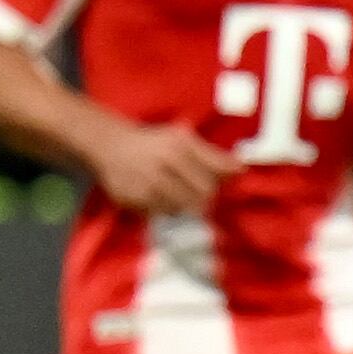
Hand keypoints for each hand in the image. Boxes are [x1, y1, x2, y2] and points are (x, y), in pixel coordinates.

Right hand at [85, 111, 230, 216]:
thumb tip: (242, 170)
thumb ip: (214, 155)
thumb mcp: (185, 139)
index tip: (214, 184)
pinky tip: (156, 196)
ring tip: (173, 191)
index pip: (213, 180)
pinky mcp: (131, 200)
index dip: (219, 186)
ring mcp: (145, 186)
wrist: (110, 146)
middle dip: (204, 199)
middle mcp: (162, 167)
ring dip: (183, 205)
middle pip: (201, 198)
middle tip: (196, 193)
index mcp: (180, 149)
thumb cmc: (155, 142)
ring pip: (181, 209)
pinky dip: (162, 209)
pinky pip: (158, 214)